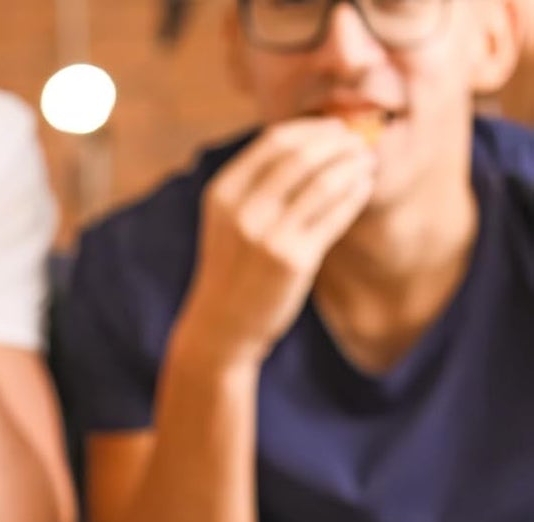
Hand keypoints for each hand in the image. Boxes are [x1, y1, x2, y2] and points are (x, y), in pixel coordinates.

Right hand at [180, 119, 376, 366]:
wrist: (222, 326)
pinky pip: (336, 214)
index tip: (336, 130)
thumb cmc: (234, 267)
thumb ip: (259, 182)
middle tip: (361, 142)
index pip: (276, 140)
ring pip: (325, 181)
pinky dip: (356, 194)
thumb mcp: (229, 219)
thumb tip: (314, 137)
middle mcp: (243, 212)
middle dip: (339, 142)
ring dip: (353, 165)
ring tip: (366, 163)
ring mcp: (268, 237)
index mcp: (223, 194)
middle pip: (303, 155)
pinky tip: (363, 188)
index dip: (313, 128)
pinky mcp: (294, 260)